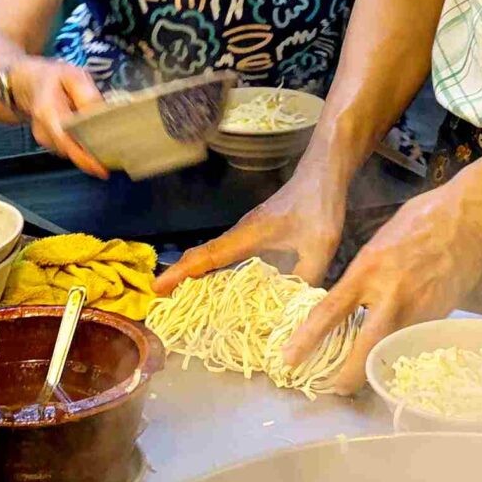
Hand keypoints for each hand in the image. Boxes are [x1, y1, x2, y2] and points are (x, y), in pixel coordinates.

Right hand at [4, 57, 107, 178]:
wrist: (27, 83)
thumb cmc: (52, 79)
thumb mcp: (72, 76)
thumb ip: (87, 94)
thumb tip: (102, 112)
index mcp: (48, 113)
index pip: (66, 142)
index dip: (84, 159)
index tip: (101, 169)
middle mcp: (44, 132)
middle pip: (71, 152)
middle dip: (92, 155)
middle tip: (114, 153)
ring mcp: (45, 140)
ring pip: (71, 152)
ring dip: (87, 148)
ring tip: (102, 137)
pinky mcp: (50, 143)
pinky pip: (69, 149)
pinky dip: (81, 145)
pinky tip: (89, 135)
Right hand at [155, 168, 350, 303]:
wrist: (324, 171)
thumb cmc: (319, 203)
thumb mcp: (319, 246)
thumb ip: (306, 279)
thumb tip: (296, 311)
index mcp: (248, 235)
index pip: (206, 256)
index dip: (181, 273)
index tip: (156, 288)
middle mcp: (241, 233)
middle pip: (202, 257)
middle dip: (180, 278)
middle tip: (164, 305)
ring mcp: (248, 231)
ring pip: (214, 255)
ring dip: (198, 276)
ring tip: (187, 303)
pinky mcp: (258, 232)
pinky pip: (229, 254)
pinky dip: (217, 270)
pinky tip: (226, 287)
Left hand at [280, 181, 481, 389]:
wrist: (468, 218)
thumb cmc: (420, 221)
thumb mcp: (378, 243)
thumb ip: (364, 275)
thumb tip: (352, 302)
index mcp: (368, 270)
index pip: (329, 312)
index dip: (306, 340)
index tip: (288, 360)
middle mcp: (390, 294)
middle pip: (363, 349)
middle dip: (347, 377)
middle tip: (334, 389)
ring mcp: (418, 309)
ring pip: (392, 352)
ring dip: (377, 367)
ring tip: (364, 375)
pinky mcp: (439, 317)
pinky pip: (415, 342)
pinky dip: (402, 351)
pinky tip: (397, 353)